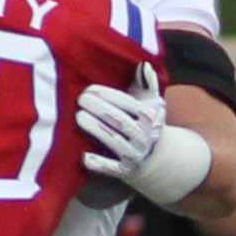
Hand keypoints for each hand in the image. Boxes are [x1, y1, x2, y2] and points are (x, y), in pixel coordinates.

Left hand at [77, 66, 213, 204]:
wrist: (156, 156)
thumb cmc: (145, 122)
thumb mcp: (152, 102)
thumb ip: (148, 83)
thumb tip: (143, 64)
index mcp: (150, 117)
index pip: (128, 104)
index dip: (108, 95)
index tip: (90, 89)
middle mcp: (144, 137)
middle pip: (119, 121)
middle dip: (99, 109)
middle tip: (80, 99)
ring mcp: (135, 154)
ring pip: (114, 141)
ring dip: (96, 129)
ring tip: (79, 117)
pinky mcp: (125, 171)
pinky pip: (111, 169)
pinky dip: (99, 164)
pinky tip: (84, 156)